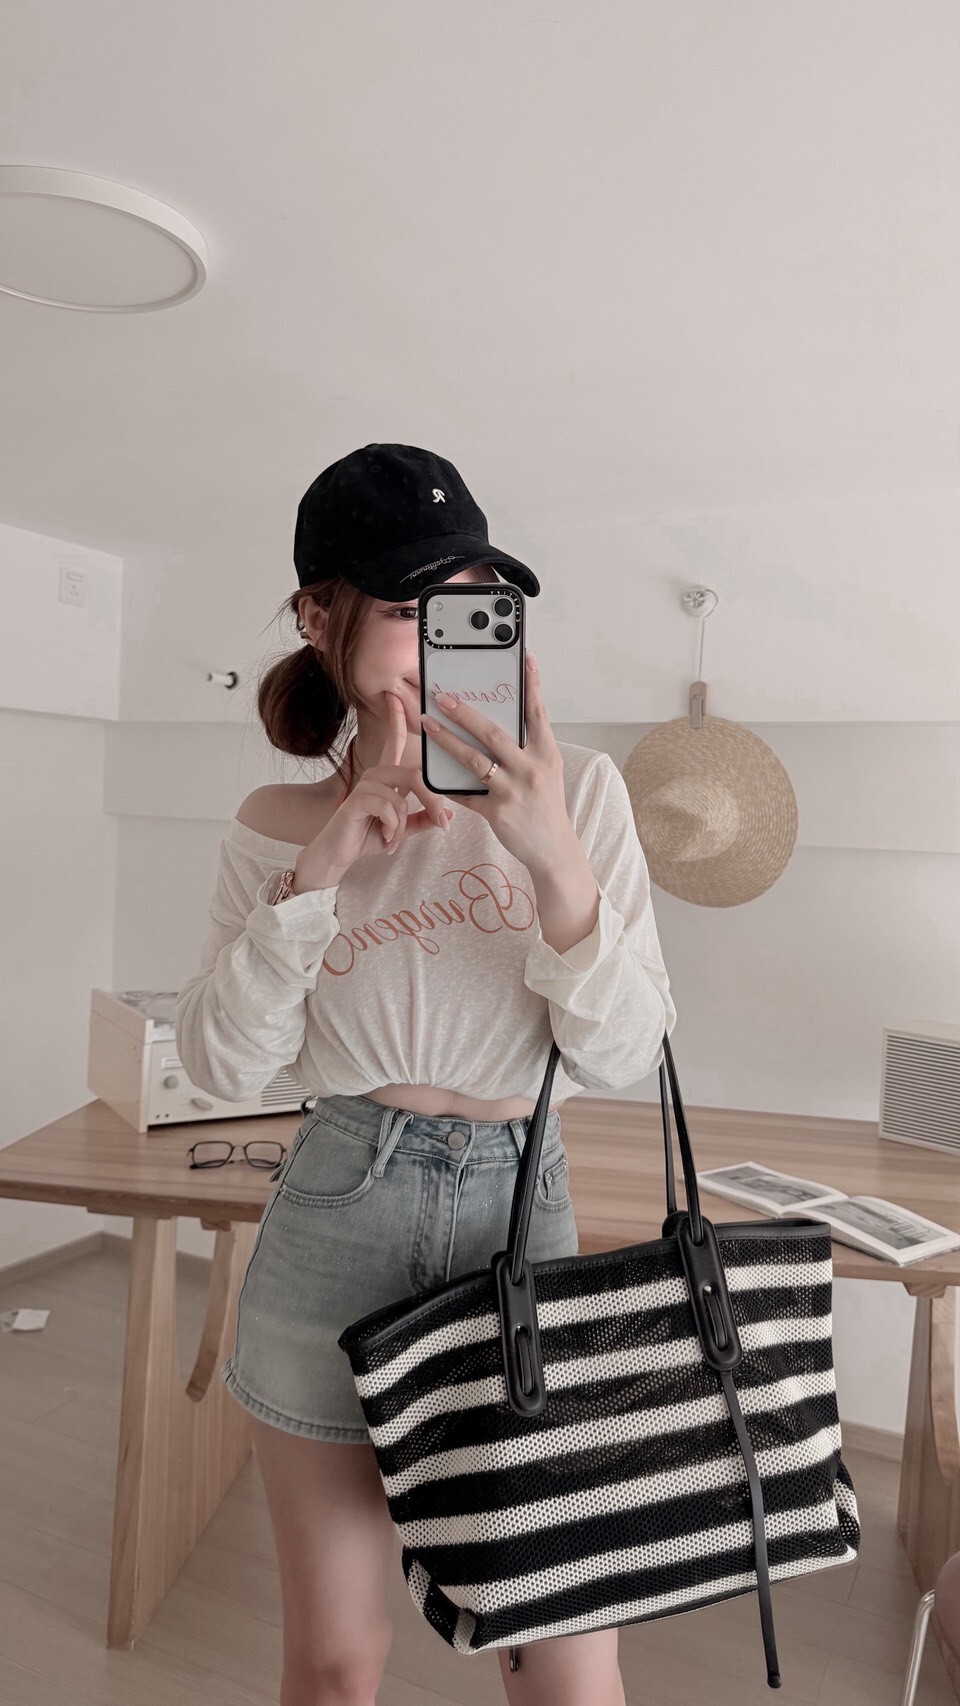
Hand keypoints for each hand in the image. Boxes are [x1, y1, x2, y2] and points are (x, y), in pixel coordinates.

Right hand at [297, 691, 453, 884]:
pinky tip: (384, 839)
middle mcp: (375, 775)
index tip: (397, 696)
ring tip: (393, 839)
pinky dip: (393, 828)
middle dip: (432, 801)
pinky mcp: (357, 799)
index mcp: (385, 778)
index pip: (392, 743)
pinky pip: (390, 807)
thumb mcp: (401, 829)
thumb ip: (422, 819)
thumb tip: (448, 813)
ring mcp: (365, 785)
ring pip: (402, 797)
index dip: (396, 719)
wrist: (337, 856)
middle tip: (443, 824)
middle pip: (413, 775)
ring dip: (403, 824)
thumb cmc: (366, 837)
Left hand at [420, 653, 573, 873]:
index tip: (525, 660)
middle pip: (493, 733)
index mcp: (546, 754)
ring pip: (474, 760)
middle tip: (443, 697)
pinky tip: (431, 772)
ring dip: (447, 740)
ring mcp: (513, 791)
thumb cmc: (546, 805)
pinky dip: (448, 784)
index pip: (537, 714)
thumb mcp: (546, 771)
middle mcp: (531, 769)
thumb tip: (499, 724)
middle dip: (465, 712)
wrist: (553, 848)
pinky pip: (466, 794)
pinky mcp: (497, 812)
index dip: (531, 686)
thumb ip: (528, 748)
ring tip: (428, 724)